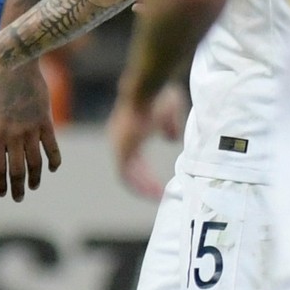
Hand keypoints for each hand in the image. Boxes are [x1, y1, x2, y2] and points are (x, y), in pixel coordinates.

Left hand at [0, 62, 62, 200]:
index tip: (3, 194)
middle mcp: (11, 135)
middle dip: (18, 187)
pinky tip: (53, 168)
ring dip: (35, 178)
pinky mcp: (45, 120)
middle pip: (16, 170)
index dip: (0, 185)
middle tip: (19, 197)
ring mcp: (30, 128)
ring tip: (34, 186)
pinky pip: (52, 146)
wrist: (14, 66)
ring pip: (35, 162)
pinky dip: (54, 160)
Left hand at [109, 85, 187, 199]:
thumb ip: (170, 127)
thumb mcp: (169, 113)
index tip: (157, 184)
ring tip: (158, 196)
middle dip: (145, 184)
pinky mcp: (121, 152)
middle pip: (131, 171)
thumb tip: (171, 139)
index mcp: (130, 135)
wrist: (146, 92)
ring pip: (128, 176)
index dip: (146, 174)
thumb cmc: (157, 99)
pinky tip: (154, 191)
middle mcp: (120, 143)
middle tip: (158, 194)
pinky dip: (139, 186)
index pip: (134, 161)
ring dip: (143, 188)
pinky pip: (127, 176)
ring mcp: (118, 148)